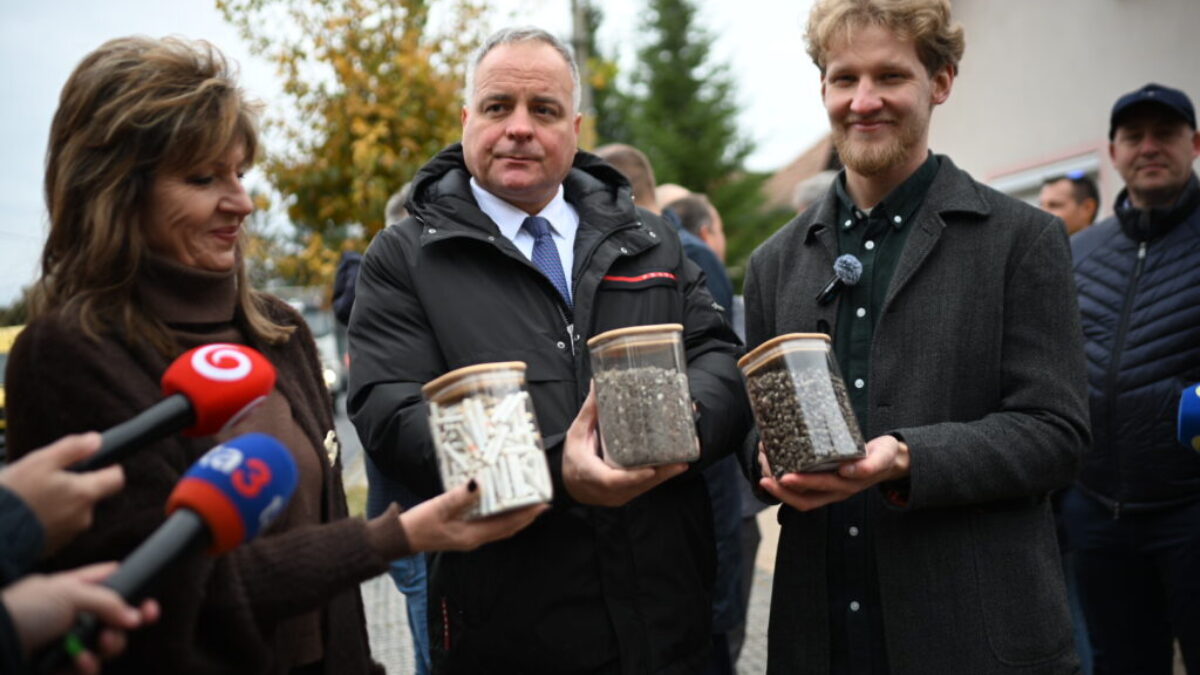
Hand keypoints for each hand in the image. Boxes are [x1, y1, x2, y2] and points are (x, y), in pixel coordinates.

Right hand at [0, 433, 122, 554]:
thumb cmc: (14, 496)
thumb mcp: (40, 462)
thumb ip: (72, 449)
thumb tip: (96, 440)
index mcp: (84, 494)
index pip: (116, 479)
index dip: (109, 468)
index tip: (97, 464)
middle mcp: (83, 517)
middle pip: (90, 495)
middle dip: (73, 486)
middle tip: (46, 481)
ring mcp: (69, 534)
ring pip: (73, 511)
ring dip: (59, 503)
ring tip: (31, 499)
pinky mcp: (54, 547)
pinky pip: (58, 527)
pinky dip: (48, 519)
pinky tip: (27, 515)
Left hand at [2, 561, 158, 672]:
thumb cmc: (24, 611)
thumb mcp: (68, 593)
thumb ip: (108, 601)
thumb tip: (136, 616)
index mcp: (74, 587)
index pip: (111, 582)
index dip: (133, 590)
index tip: (149, 604)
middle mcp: (73, 614)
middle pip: (115, 619)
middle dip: (124, 625)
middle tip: (133, 625)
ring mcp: (68, 641)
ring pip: (105, 646)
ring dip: (108, 646)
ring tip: (100, 645)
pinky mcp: (61, 667)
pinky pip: (87, 668)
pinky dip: (87, 666)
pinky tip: (77, 661)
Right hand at [401, 482, 547, 552]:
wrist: (401, 539)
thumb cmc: (418, 524)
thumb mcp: (438, 508)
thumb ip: (459, 497)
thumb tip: (478, 483)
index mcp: (473, 535)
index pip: (507, 525)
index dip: (526, 515)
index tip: (542, 504)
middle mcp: (475, 539)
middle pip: (508, 528)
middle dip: (526, 516)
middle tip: (542, 502)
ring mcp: (470, 537)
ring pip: (500, 527)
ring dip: (516, 516)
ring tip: (529, 502)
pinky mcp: (463, 532)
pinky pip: (490, 524)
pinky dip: (501, 515)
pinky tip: (502, 504)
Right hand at [562, 386, 686, 507]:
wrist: (569, 485)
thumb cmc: (572, 459)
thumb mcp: (576, 434)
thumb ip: (589, 412)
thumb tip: (597, 384)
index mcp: (592, 475)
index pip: (614, 481)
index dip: (634, 477)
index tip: (650, 471)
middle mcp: (608, 491)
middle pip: (638, 485)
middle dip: (661, 474)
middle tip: (680, 461)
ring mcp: (619, 495)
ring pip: (645, 487)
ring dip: (665, 476)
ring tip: (683, 461)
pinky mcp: (627, 494)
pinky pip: (645, 487)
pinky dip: (660, 477)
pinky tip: (675, 466)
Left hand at [759, 435, 908, 511]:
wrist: (889, 460)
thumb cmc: (883, 456)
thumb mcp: (883, 457)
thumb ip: (870, 465)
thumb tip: (848, 471)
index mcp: (847, 485)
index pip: (820, 490)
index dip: (802, 485)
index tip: (785, 477)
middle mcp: (835, 491)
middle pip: (804, 499)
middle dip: (782, 490)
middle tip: (765, 476)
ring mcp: (828, 488)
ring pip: (799, 496)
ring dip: (779, 487)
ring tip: (764, 470)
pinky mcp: (823, 481)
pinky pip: (801, 488)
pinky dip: (784, 479)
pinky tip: (773, 463)